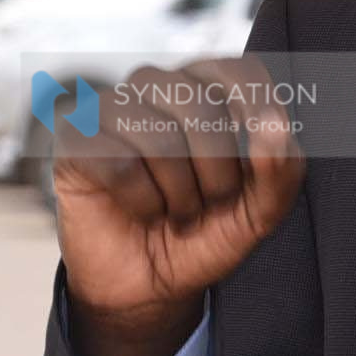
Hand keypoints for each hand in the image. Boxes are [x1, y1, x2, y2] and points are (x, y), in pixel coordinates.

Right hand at [54, 56, 304, 355]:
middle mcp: (158, 84)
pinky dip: (141, 201)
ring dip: (179, 194)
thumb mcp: (259, 211)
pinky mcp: (75, 138)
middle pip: (202, 107)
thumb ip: (281, 169)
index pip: (241, 71)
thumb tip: (277, 125)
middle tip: (211, 202)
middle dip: (219, 173)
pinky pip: (119, 163)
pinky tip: (140, 210)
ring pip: (160, 137)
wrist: (149, 283)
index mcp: (207, 86)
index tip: (265, 159)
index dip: (259, 111)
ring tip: (175, 211)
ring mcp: (112, 107)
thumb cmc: (205, 232)